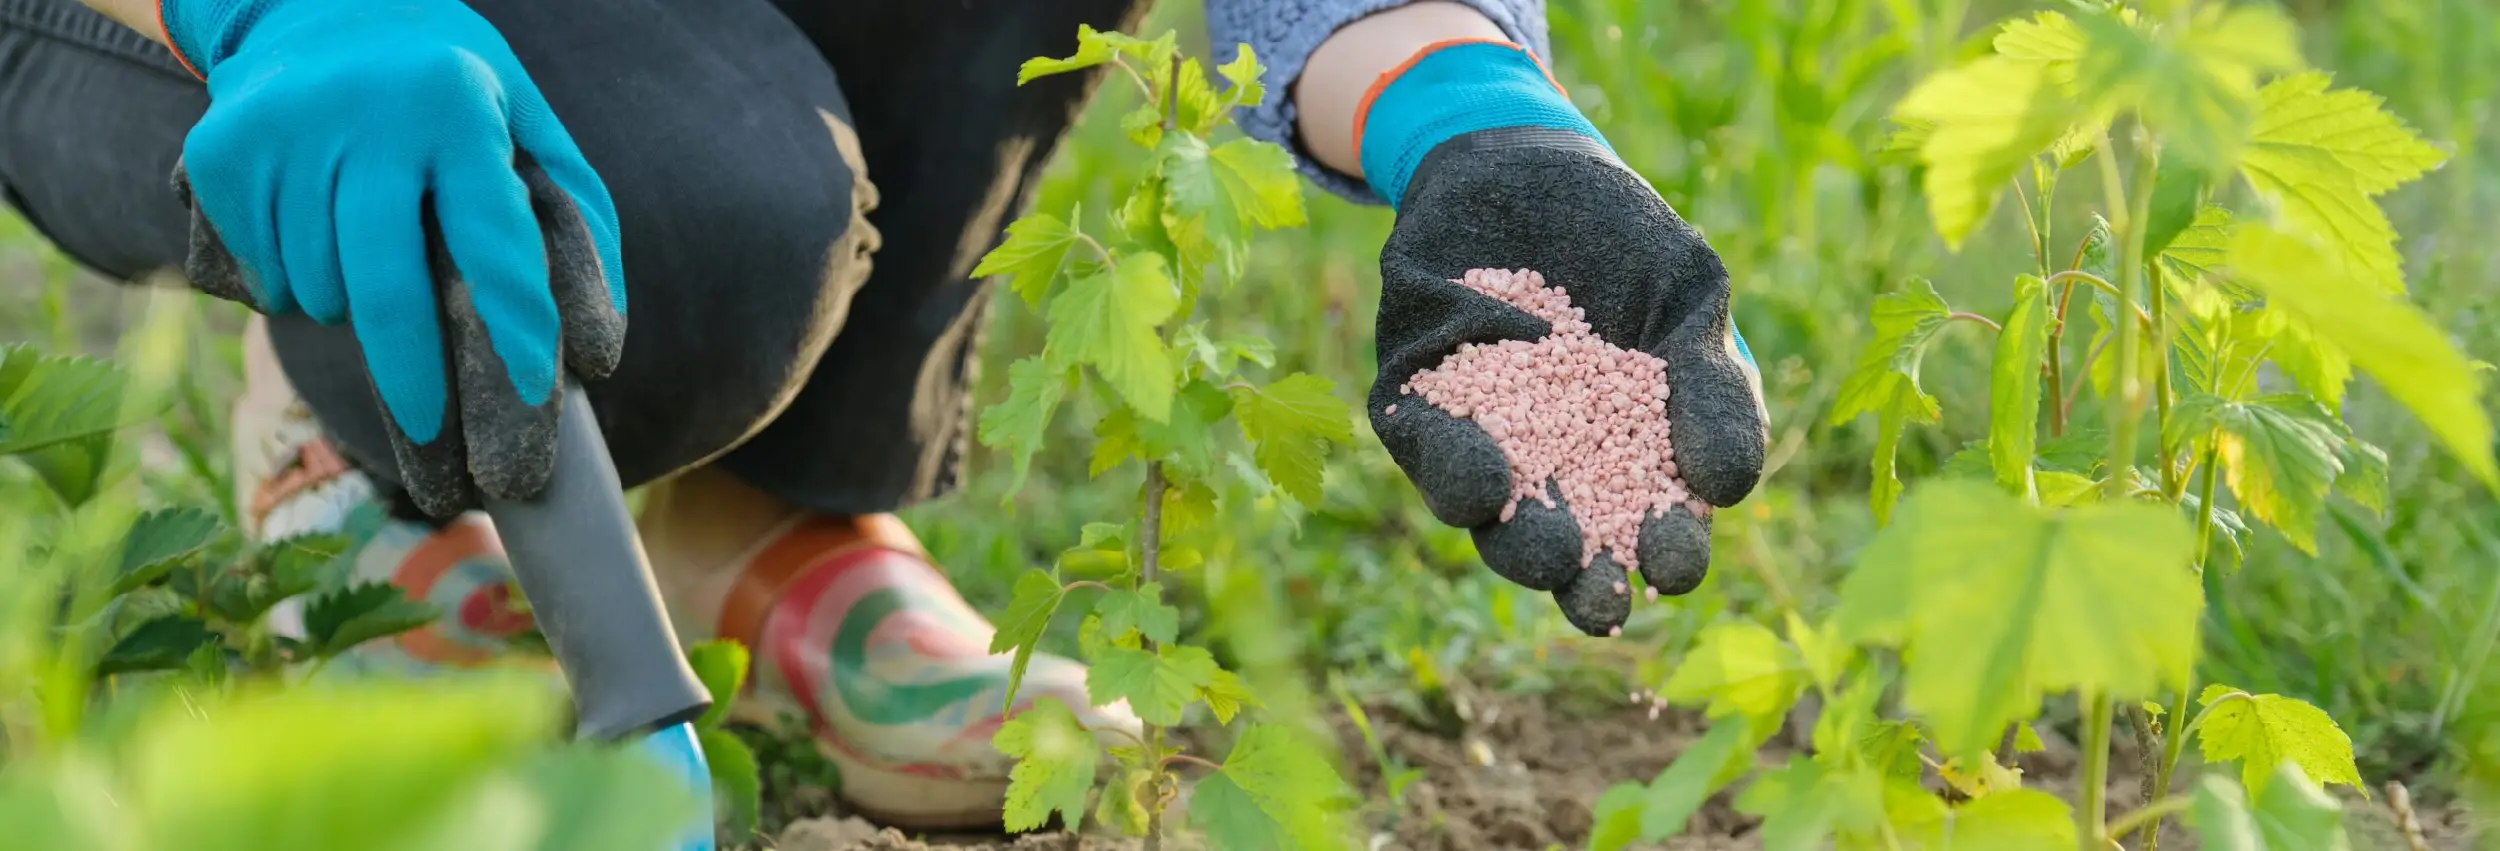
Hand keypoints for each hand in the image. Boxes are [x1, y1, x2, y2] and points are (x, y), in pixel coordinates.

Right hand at [162, 0, 624, 513]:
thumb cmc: (447, 83)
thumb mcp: (526, 117)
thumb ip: (574, 216)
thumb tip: (602, 347)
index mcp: (459, 110)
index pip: (494, 236)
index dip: (517, 320)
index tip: (538, 389)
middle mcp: (371, 118)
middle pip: (386, 285)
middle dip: (412, 375)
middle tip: (434, 431)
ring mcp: (288, 133)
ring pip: (320, 288)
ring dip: (349, 310)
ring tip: (367, 254)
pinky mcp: (224, 151)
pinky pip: (265, 273)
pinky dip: (293, 285)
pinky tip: (310, 232)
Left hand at [1358, 42, 1767, 635]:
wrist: (1528, 160)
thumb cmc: (1627, 244)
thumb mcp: (1690, 299)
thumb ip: (1713, 387)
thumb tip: (1726, 489)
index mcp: (1629, 462)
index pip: (1649, 532)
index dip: (1664, 556)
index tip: (1677, 565)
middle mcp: (1549, 470)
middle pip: (1566, 553)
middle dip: (1583, 582)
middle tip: (1604, 599)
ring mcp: (1479, 441)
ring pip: (1488, 518)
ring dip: (1516, 542)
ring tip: (1548, 549)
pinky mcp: (1414, 401)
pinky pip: (1424, 447)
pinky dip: (1450, 465)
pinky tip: (1481, 476)